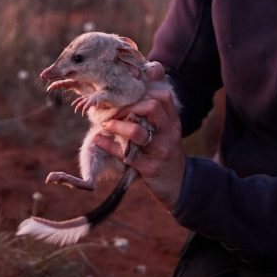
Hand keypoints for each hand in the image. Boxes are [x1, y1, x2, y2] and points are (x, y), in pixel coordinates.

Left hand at [93, 87, 185, 210]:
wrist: (178, 184)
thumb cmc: (166, 154)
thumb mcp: (168, 133)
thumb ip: (155, 118)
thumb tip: (128, 101)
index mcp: (173, 122)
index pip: (163, 97)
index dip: (144, 92)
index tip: (127, 97)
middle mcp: (169, 133)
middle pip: (152, 107)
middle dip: (128, 106)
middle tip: (114, 111)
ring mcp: (160, 150)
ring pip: (137, 131)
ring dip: (117, 125)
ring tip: (106, 124)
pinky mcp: (149, 167)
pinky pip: (126, 153)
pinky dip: (109, 145)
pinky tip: (98, 139)